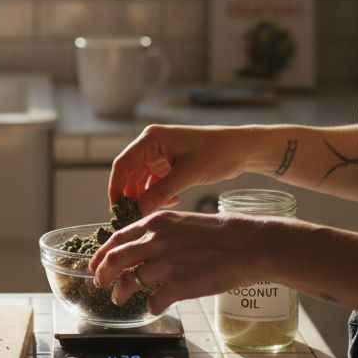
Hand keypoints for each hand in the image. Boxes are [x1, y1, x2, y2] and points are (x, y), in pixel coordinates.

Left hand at [88, 209, 268, 314]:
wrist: (248, 245)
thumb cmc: (221, 234)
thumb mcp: (182, 222)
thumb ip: (159, 234)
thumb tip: (141, 249)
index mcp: (155, 222)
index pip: (116, 238)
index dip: (100, 254)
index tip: (94, 264)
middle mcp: (155, 241)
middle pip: (113, 261)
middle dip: (102, 275)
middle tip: (100, 284)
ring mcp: (165, 264)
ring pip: (128, 283)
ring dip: (121, 294)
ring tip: (120, 300)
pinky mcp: (177, 286)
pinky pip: (152, 302)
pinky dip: (151, 307)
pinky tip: (156, 306)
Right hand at [109, 125, 245, 215]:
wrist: (241, 149)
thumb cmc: (216, 154)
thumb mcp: (187, 175)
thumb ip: (161, 193)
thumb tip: (139, 211)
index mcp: (151, 139)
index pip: (122, 165)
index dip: (116, 188)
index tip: (117, 210)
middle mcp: (152, 145)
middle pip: (130, 174)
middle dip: (131, 196)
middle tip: (133, 218)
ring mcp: (160, 155)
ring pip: (142, 180)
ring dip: (146, 197)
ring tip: (154, 213)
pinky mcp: (170, 164)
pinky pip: (155, 183)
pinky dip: (159, 194)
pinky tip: (173, 201)